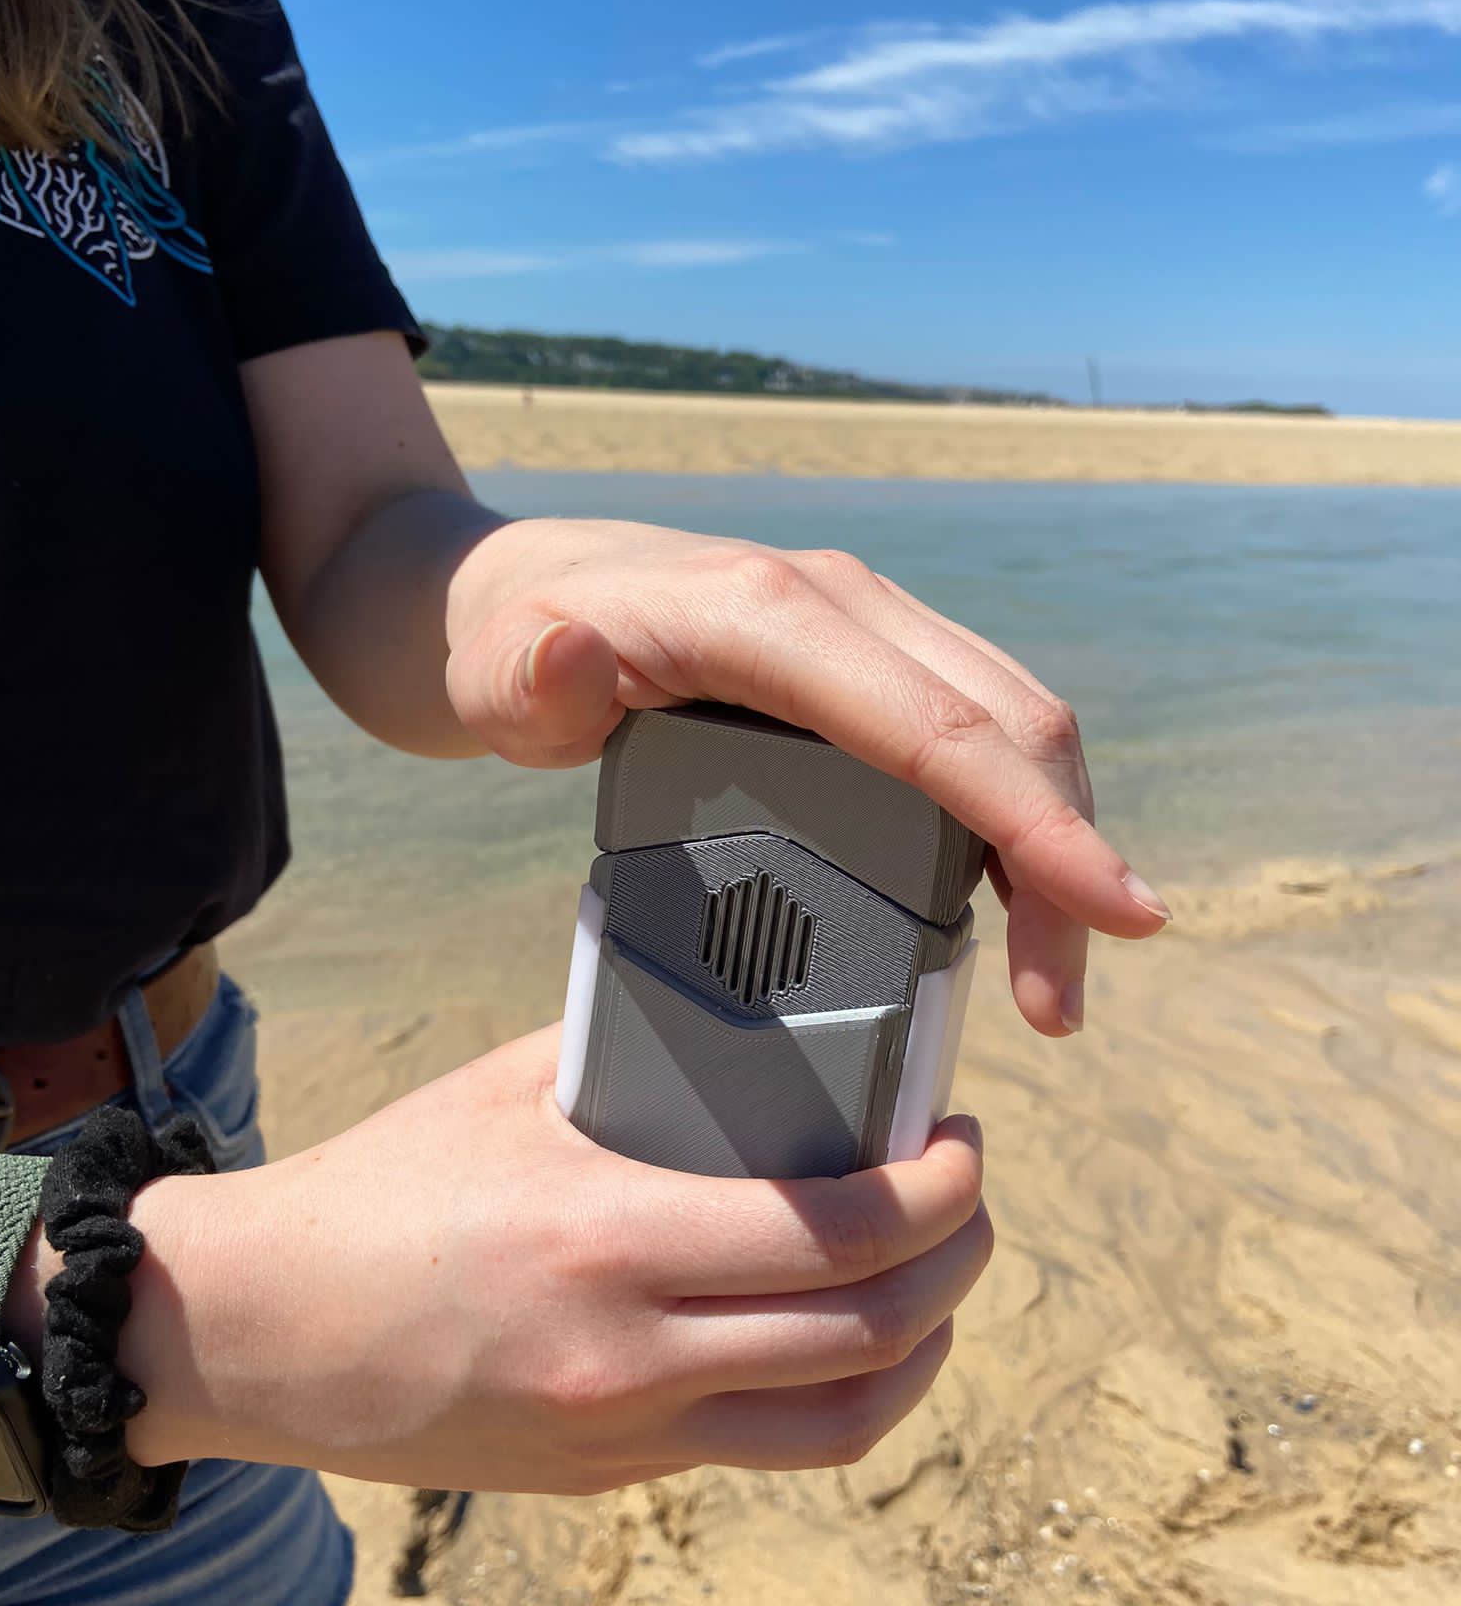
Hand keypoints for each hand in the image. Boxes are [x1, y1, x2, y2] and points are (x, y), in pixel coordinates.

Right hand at [126, 1026, 992, 1492]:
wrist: (261, 1333)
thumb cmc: (380, 1191)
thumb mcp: (505, 1092)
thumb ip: (630, 1049)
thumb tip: (743, 1011)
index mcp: (609, 1237)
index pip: (842, 1232)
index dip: (940, 1192)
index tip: (961, 1143)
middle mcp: (631, 1354)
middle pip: (872, 1334)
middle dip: (959, 1264)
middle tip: (968, 1201)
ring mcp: (626, 1432)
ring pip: (842, 1421)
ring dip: (922, 1352)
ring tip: (934, 1283)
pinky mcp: (613, 1474)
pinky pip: (766, 1444)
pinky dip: (838, 1392)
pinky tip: (842, 1335)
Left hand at [445, 516, 1169, 1038]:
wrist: (528, 595)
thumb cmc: (511, 652)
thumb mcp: (494, 677)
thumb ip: (524, 683)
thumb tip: (573, 656)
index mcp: (773, 615)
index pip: (936, 725)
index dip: (1034, 824)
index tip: (1112, 916)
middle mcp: (846, 605)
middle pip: (1009, 727)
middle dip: (1064, 867)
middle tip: (1058, 1011)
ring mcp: (871, 626)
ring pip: (1013, 726)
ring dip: (1055, 849)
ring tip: (1050, 987)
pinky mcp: (877, 660)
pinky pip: (977, 731)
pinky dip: (1018, 819)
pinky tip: (1015, 906)